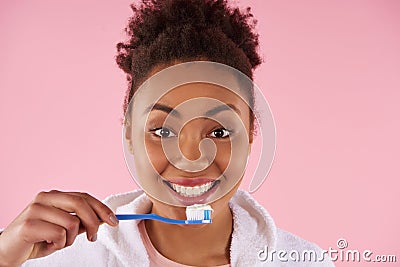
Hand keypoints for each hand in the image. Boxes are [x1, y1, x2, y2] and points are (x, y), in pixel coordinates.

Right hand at [0, 190, 118, 266]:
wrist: (5, 252)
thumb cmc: (34, 239)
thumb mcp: (62, 229)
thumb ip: (79, 222)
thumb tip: (102, 219)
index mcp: (53, 196)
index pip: (84, 196)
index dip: (101, 208)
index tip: (114, 220)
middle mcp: (45, 198)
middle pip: (81, 203)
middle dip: (94, 222)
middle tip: (94, 237)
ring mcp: (36, 209)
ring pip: (72, 222)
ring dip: (71, 239)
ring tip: (59, 243)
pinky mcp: (29, 225)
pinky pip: (59, 234)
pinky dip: (59, 244)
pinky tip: (47, 245)